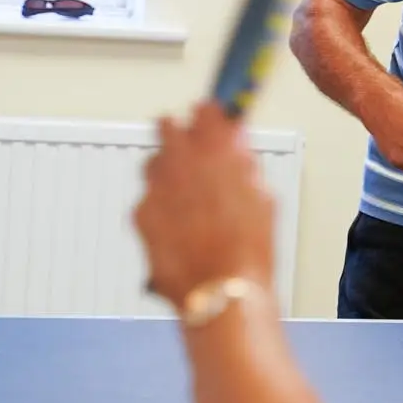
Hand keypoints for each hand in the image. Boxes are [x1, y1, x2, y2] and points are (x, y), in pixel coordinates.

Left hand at [135, 102, 276, 308]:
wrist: (219, 291)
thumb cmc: (248, 252)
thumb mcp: (263, 198)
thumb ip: (244, 164)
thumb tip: (236, 145)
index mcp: (217, 152)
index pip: (206, 111)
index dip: (208, 113)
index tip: (209, 114)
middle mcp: (181, 163)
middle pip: (167, 128)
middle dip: (177, 132)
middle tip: (186, 141)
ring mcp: (156, 187)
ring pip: (152, 163)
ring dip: (165, 168)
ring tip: (181, 188)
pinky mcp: (140, 214)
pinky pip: (146, 198)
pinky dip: (157, 204)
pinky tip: (175, 222)